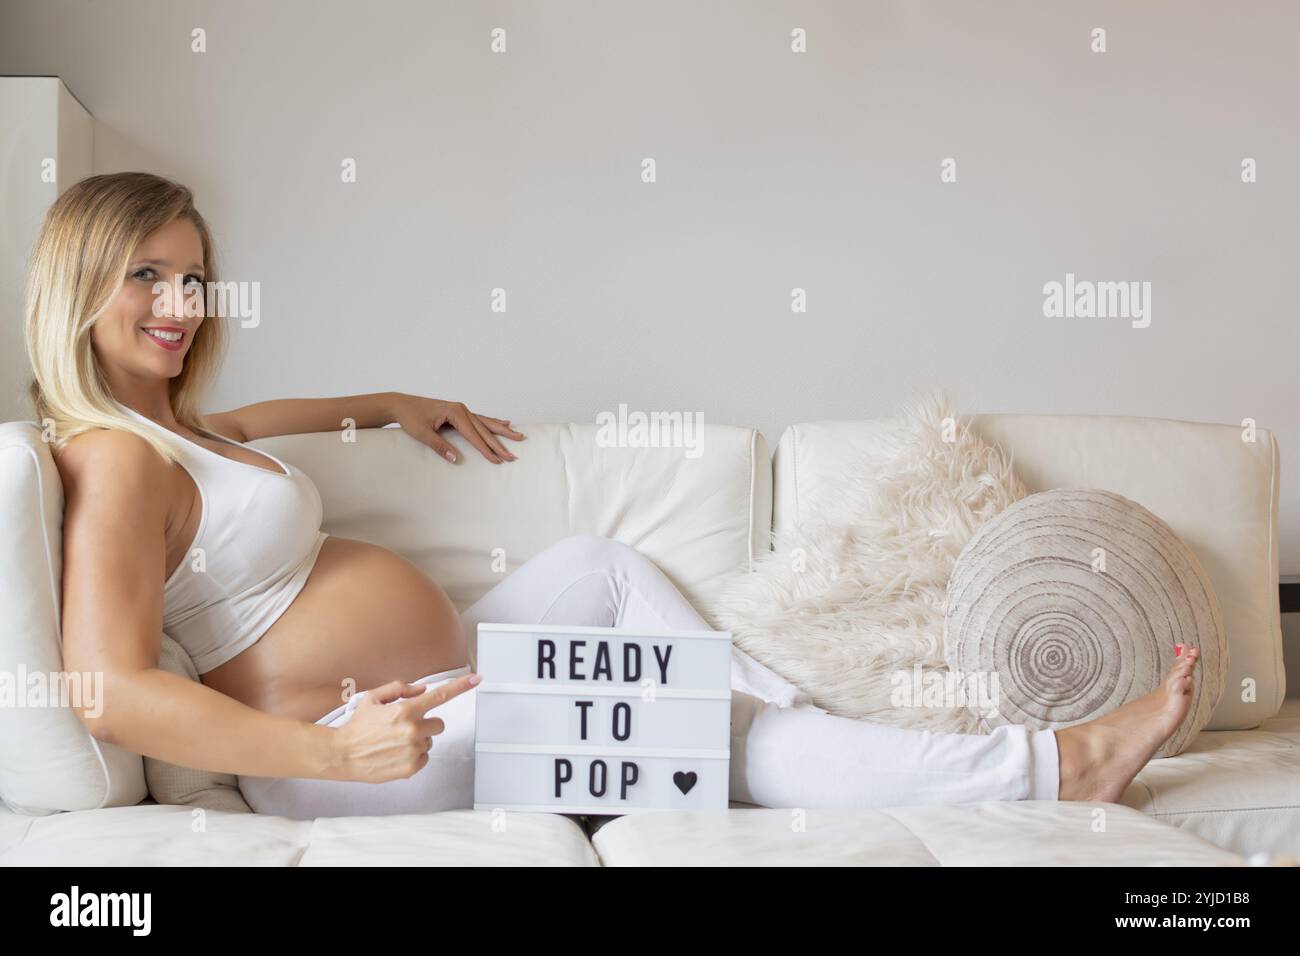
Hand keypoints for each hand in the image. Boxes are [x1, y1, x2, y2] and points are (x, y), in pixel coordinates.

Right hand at [330, 674, 480, 782]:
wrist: (342, 754)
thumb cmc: (357, 726)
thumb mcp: (373, 698)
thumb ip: (399, 689)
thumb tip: (422, 690)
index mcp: (405, 710)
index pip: (440, 695)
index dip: (461, 686)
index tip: (476, 678)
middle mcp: (412, 730)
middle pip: (439, 724)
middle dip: (426, 723)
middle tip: (404, 726)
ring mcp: (413, 750)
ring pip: (430, 741)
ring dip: (418, 740)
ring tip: (394, 742)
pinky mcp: (410, 767)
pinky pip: (424, 757)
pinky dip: (413, 755)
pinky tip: (395, 753)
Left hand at [390, 394, 525, 463]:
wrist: (401, 404)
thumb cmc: (410, 417)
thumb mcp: (422, 433)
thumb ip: (439, 446)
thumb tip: (454, 459)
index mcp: (455, 412)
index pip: (474, 435)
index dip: (486, 449)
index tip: (497, 460)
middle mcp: (462, 409)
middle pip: (485, 429)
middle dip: (500, 443)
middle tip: (513, 456)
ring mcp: (462, 410)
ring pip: (486, 423)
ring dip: (502, 431)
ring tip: (519, 435)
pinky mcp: (459, 412)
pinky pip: (480, 419)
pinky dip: (493, 422)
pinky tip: (504, 422)